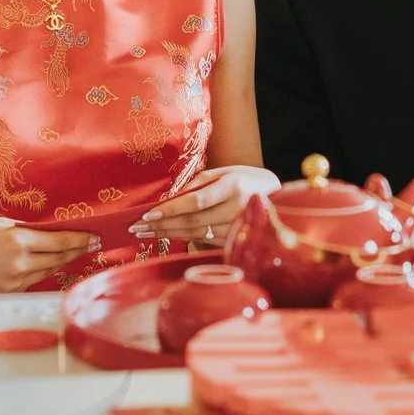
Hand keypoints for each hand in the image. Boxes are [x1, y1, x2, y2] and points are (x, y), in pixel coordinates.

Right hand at [0, 220, 97, 293]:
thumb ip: (22, 229)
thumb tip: (47, 232)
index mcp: (16, 241)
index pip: (59, 241)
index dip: (79, 239)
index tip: (93, 236)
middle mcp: (18, 264)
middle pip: (58, 258)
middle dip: (76, 250)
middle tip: (92, 244)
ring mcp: (13, 283)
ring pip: (47, 271)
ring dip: (62, 261)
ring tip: (74, 253)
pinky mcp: (7, 294)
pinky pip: (32, 281)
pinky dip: (42, 272)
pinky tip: (49, 265)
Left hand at [133, 166, 277, 243]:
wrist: (277, 198)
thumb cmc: (245, 180)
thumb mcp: (224, 173)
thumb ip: (198, 184)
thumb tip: (168, 199)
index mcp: (234, 186)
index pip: (196, 201)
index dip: (171, 209)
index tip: (148, 214)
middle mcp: (237, 208)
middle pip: (192, 220)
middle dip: (161, 224)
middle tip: (136, 226)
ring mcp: (237, 228)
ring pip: (195, 233)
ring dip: (167, 233)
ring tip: (144, 232)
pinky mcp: (235, 241)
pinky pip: (203, 239)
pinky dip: (182, 238)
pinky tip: (165, 235)